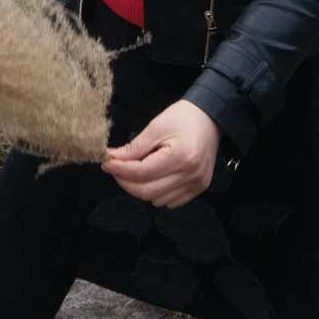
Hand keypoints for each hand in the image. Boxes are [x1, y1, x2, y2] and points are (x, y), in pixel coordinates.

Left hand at [101, 100, 221, 208]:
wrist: (211, 117)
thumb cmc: (183, 117)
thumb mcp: (157, 126)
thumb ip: (135, 147)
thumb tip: (111, 159)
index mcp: (181, 156)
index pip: (142, 173)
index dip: (120, 170)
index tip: (107, 163)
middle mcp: (191, 175)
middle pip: (147, 192)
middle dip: (126, 182)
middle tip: (116, 168)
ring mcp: (197, 184)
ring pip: (156, 200)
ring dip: (141, 188)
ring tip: (139, 169)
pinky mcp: (199, 188)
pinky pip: (170, 201)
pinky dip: (157, 192)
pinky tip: (156, 176)